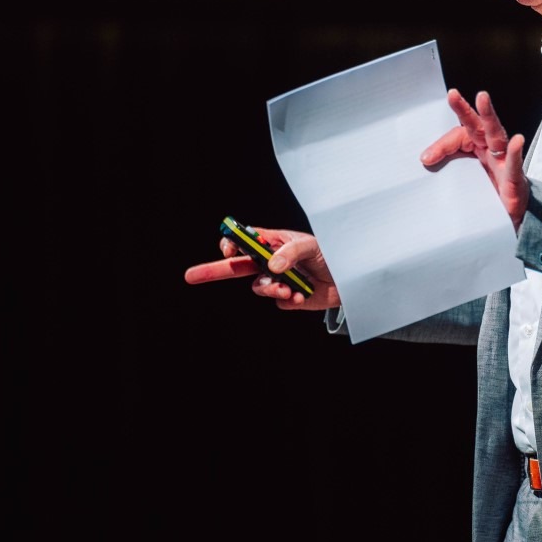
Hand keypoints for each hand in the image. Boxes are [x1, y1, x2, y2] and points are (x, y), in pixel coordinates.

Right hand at [184, 228, 340, 310]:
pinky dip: (288, 298)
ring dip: (269, 288)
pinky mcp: (287, 298)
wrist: (351, 280)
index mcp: (273, 242)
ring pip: (257, 287)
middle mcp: (270, 261)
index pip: (243, 241)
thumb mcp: (311, 246)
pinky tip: (302, 294)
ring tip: (287, 288)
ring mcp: (277, 280)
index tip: (229, 249)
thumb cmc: (332, 254)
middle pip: (235, 266)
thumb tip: (270, 267)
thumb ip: (290, 253)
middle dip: (212, 270)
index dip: (231, 243)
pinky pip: (277, 300)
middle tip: (190, 276)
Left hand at [420, 89, 528, 228]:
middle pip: (476, 125)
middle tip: (452, 95)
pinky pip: (514, 162)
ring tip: (482, 99)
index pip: (458, 136)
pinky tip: (516, 141)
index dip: (442, 145)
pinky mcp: (514, 177)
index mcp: (476, 147)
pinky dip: (514, 151)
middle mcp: (490, 149)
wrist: (510, 217)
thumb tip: (424, 159)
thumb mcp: (463, 177)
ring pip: (496, 133)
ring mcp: (502, 161)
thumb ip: (448, 164)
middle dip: (464, 109)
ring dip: (488, 116)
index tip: (426, 158)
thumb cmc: (487, 193)